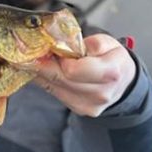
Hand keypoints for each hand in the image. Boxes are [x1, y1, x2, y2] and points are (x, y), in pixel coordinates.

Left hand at [16, 34, 135, 117]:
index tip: (47, 48)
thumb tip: (64, 43)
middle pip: (59, 79)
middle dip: (42, 64)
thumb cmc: (114, 59)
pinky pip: (56, 94)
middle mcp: (100, 93)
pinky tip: (45, 70)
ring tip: (35, 59)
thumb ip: (88, 42)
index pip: (73, 69)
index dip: (57, 58)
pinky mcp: (80, 110)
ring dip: (42, 73)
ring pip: (54, 87)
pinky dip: (47, 81)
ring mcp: (89, 105)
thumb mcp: (108, 42)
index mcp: (110, 72)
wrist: (124, 82)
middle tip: (27, 52)